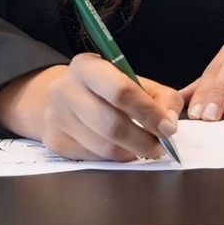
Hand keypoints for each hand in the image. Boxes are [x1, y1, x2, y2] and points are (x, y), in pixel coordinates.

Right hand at [0, 55, 181, 161]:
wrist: (63, 96)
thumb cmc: (106, 88)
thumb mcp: (134, 80)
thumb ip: (161, 97)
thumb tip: (169, 123)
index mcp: (87, 66)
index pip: (121, 91)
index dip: (149, 112)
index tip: (168, 128)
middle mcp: (65, 89)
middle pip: (111, 124)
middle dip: (143, 140)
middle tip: (161, 147)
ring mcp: (56, 117)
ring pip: (104, 147)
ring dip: (132, 152)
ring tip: (145, 149)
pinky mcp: (55, 141)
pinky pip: (94, 158)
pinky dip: (115, 158)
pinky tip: (123, 149)